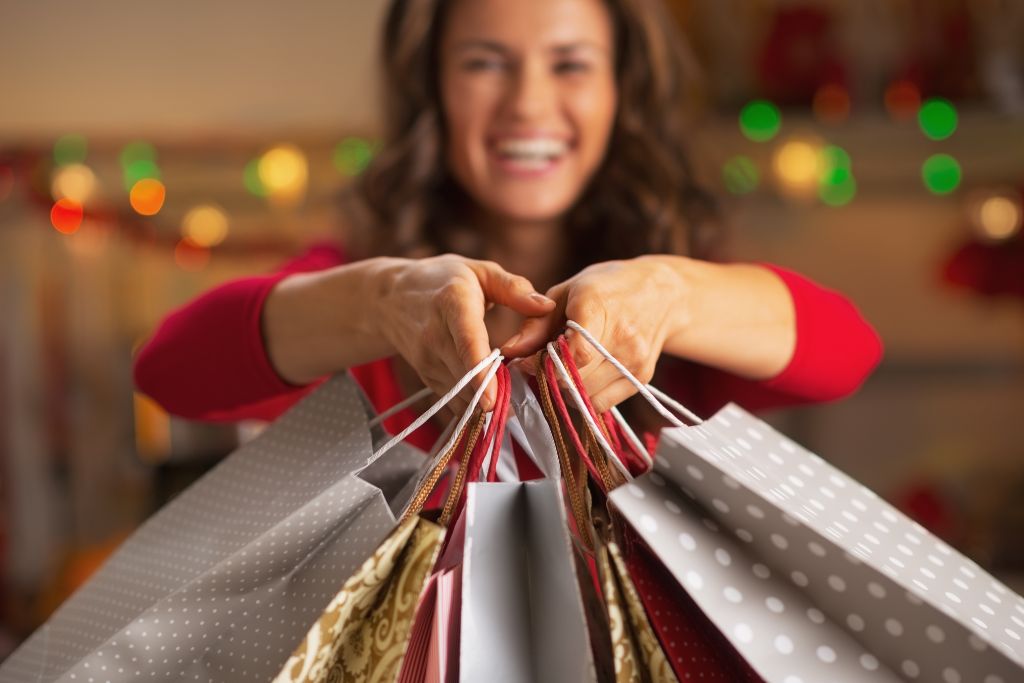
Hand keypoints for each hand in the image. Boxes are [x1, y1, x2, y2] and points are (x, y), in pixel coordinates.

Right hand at [375, 254, 554, 411]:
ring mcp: (427, 359)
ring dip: (486, 401)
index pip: (467, 343)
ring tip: (512, 401)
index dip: (481, 373)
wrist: (390, 297)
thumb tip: (547, 307)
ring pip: (460, 393)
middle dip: (496, 394)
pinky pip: (453, 399)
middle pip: (465, 376)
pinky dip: (474, 404)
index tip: (494, 400)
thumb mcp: (479, 271)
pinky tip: (492, 399)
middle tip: (525, 401)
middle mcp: (434, 335)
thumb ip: (514, 288)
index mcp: (453, 304)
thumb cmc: (442, 279)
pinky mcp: (426, 376)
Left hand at [502, 256, 686, 412]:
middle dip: (548, 377)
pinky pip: (601, 404)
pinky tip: (581, 377)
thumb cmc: (605, 288)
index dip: (544, 365)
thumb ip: (536, 324)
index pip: (574, 354)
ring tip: (562, 368)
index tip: (527, 362)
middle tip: (540, 365)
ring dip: (564, 389)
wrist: (662, 293)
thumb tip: (509, 352)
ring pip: (586, 395)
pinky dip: (583, 397)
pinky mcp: (642, 378)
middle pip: (576, 379)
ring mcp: (635, 360)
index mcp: (599, 307)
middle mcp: (623, 336)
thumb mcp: (566, 293)